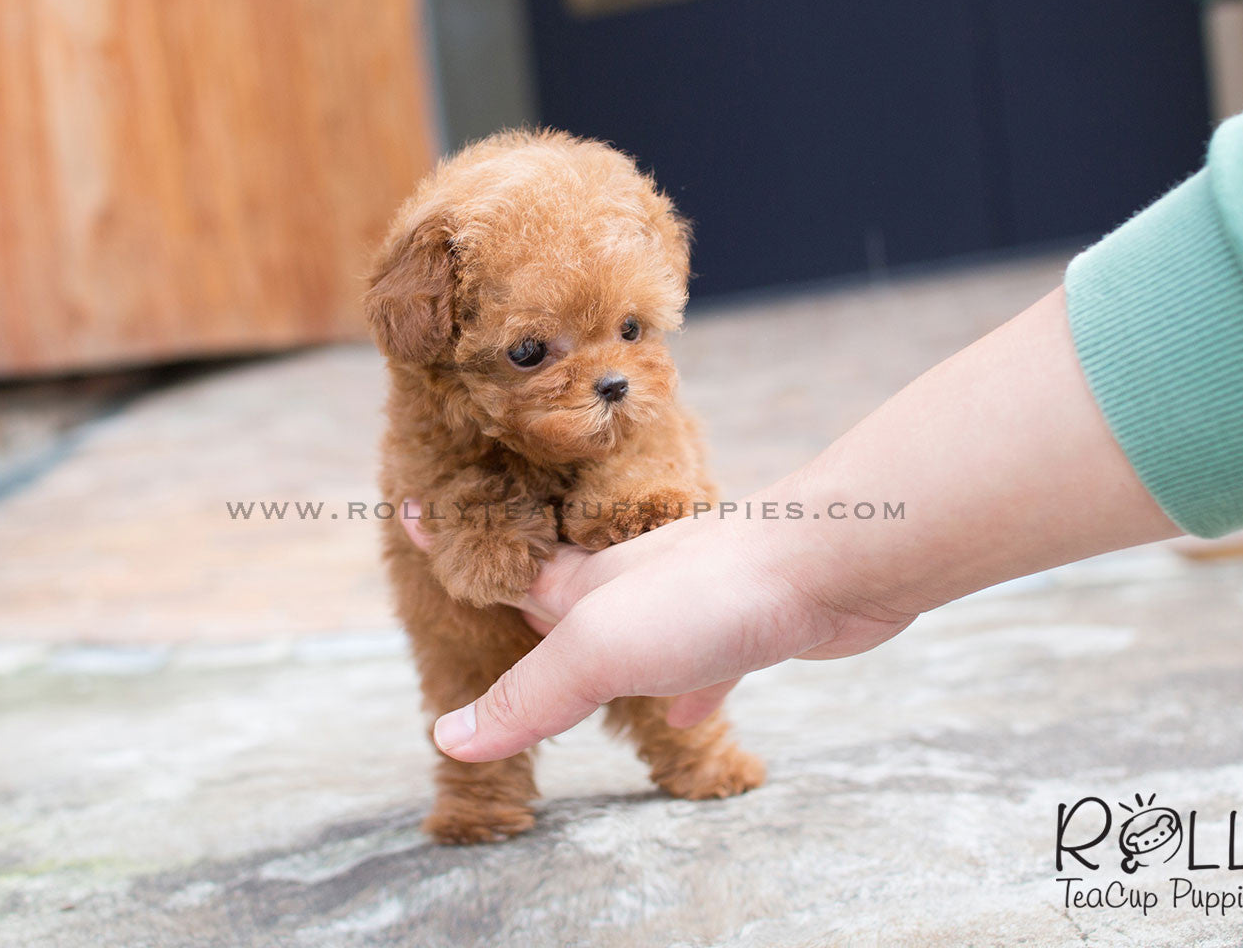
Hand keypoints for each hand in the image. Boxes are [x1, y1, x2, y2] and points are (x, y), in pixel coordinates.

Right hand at [402, 492, 917, 761]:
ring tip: (581, 676)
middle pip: (562, 596)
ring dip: (603, 654)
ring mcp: (690, 604)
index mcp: (584, 586)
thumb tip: (448, 735)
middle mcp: (631, 587)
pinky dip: (688, 690)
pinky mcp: (745, 627)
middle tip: (495, 599)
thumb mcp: (600, 648)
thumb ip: (530, 696)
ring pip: (632, 631)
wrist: (831, 564)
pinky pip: (704, 663)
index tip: (410, 508)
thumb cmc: (710, 593)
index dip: (451, 538)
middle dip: (526, 599)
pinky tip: (689, 716)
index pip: (502, 564)